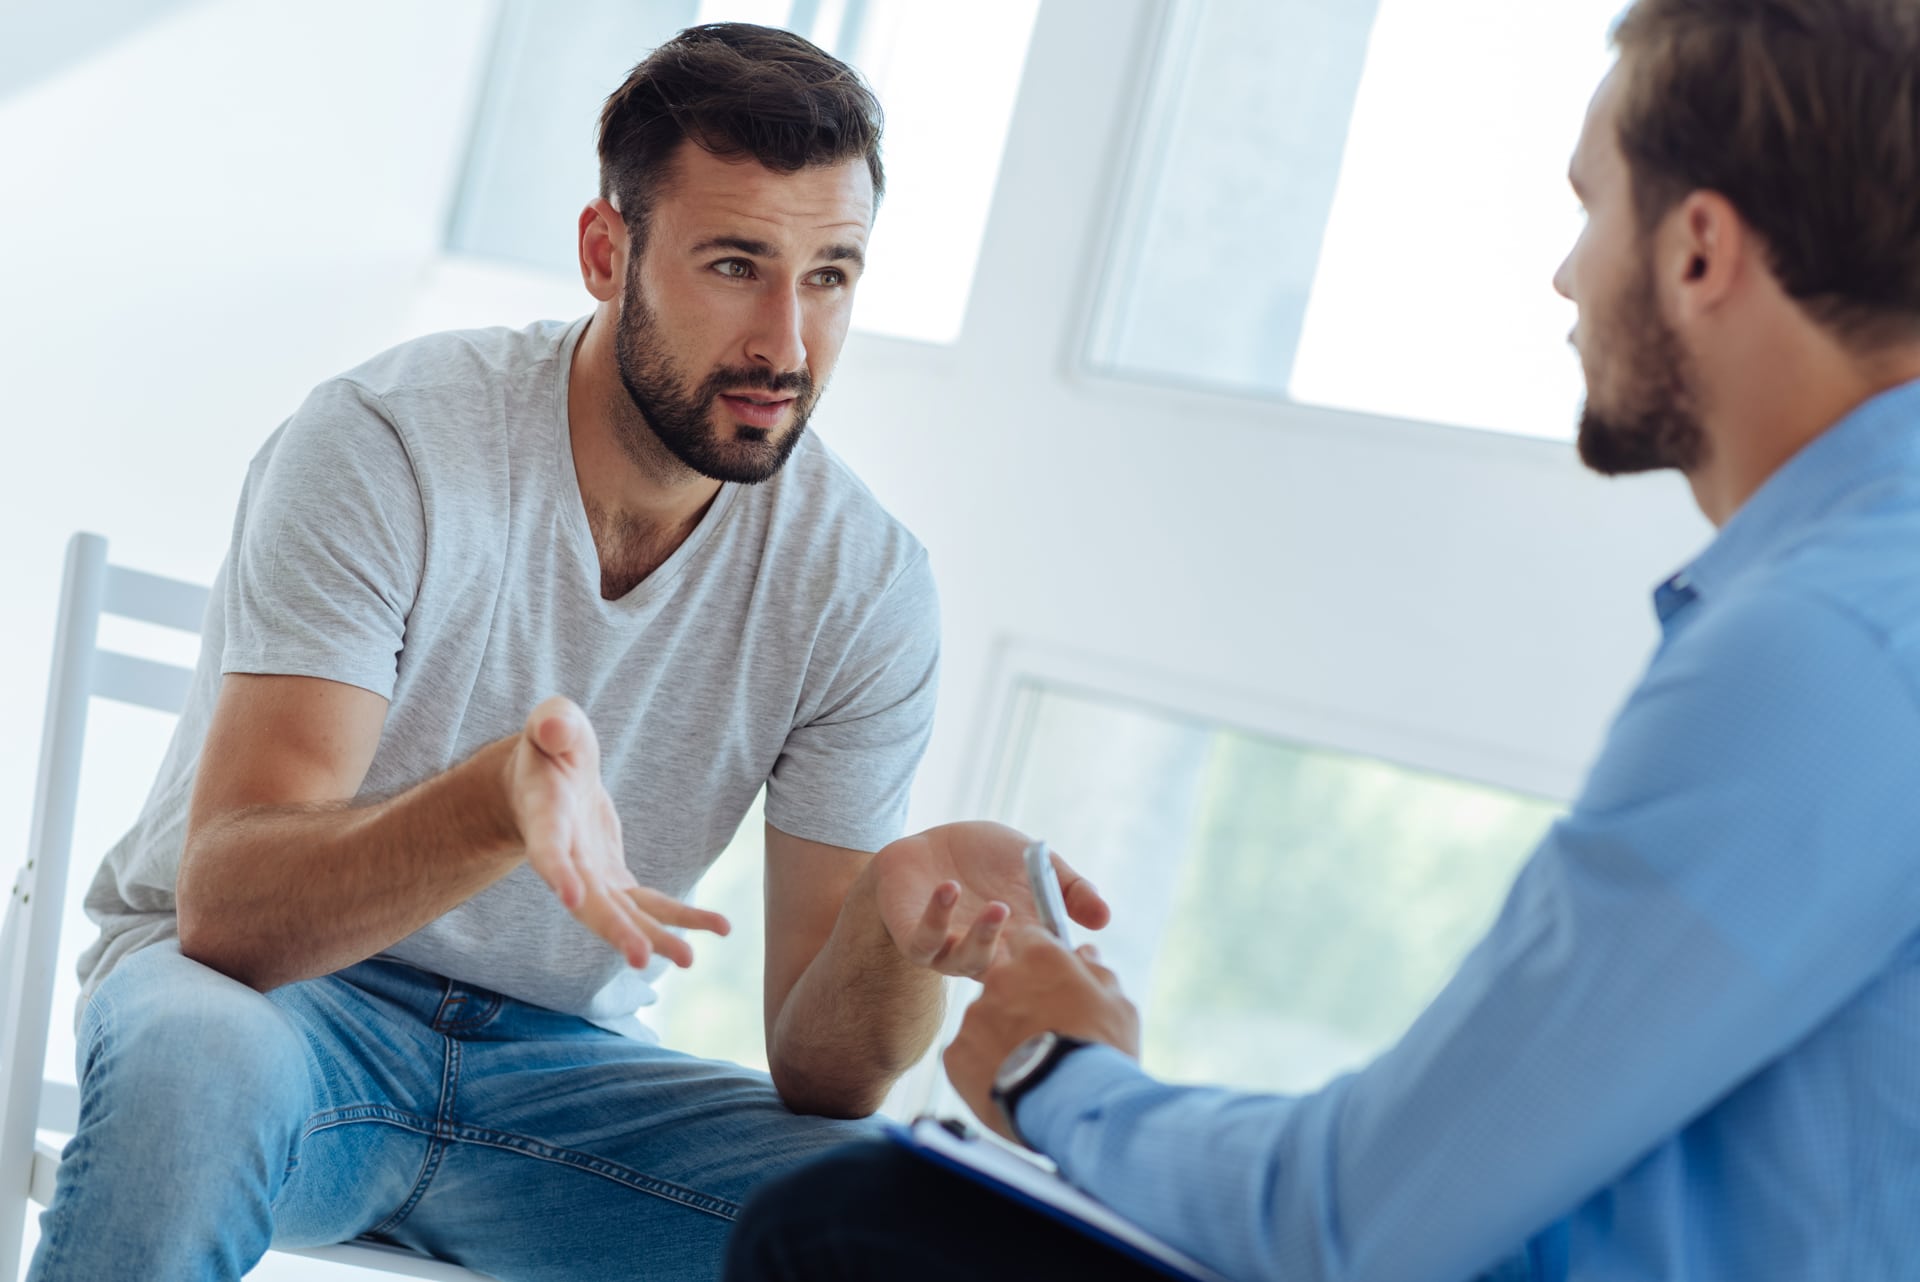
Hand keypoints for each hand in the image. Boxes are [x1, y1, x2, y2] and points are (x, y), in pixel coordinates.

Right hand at [506, 695, 728, 968]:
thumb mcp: (550, 723)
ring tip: (690, 960)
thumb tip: (555, 727)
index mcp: (546, 817)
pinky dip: (682, 918)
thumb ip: (552, 723)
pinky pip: (650, 906)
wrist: (549, 780)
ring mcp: (592, 875)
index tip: (572, 898)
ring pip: (623, 914)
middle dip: (615, 929)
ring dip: (655, 937)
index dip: (558, 871)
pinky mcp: (615, 880)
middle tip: (642, 958)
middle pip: (589, 901)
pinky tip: (720, 928)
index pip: (548, 848)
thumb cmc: (551, 745)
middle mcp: (567, 858)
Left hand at [870, 821, 1110, 977]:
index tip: (1072, 949)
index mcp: (1020, 942)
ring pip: (967, 961)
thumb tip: (1105, 918)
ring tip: (998, 908)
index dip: (1056, 961)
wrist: (930, 845)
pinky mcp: (915, 938)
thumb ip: (1070, 888)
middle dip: (1022, 960)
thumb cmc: (985, 859)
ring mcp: (949, 949)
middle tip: (1035, 935)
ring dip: (983, 938)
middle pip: (1008, 972)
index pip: (1043, 963)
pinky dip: (937, 917)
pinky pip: (925, 940)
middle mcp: (986, 953)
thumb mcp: (1036, 865)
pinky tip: (949, 888)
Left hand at [944, 925, 1140, 1143]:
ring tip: (1032, 1065)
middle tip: (1045, 1032)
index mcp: (1039, 957)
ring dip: (1002, 1034)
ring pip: (986, 1019)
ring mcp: (973, 1016)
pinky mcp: (955, 1054)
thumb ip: (1096, 972)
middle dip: (1020, 999)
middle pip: (1003, 980)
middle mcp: (999, 977)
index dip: (1039, 960)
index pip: (1028, 938)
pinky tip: (1012, 1082)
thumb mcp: (1117, 1004)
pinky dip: (985, 1066)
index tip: (1049, 978)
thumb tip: (1085, 953)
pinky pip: (969, 1053)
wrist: (1073, 1108)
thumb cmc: (1102, 1052)